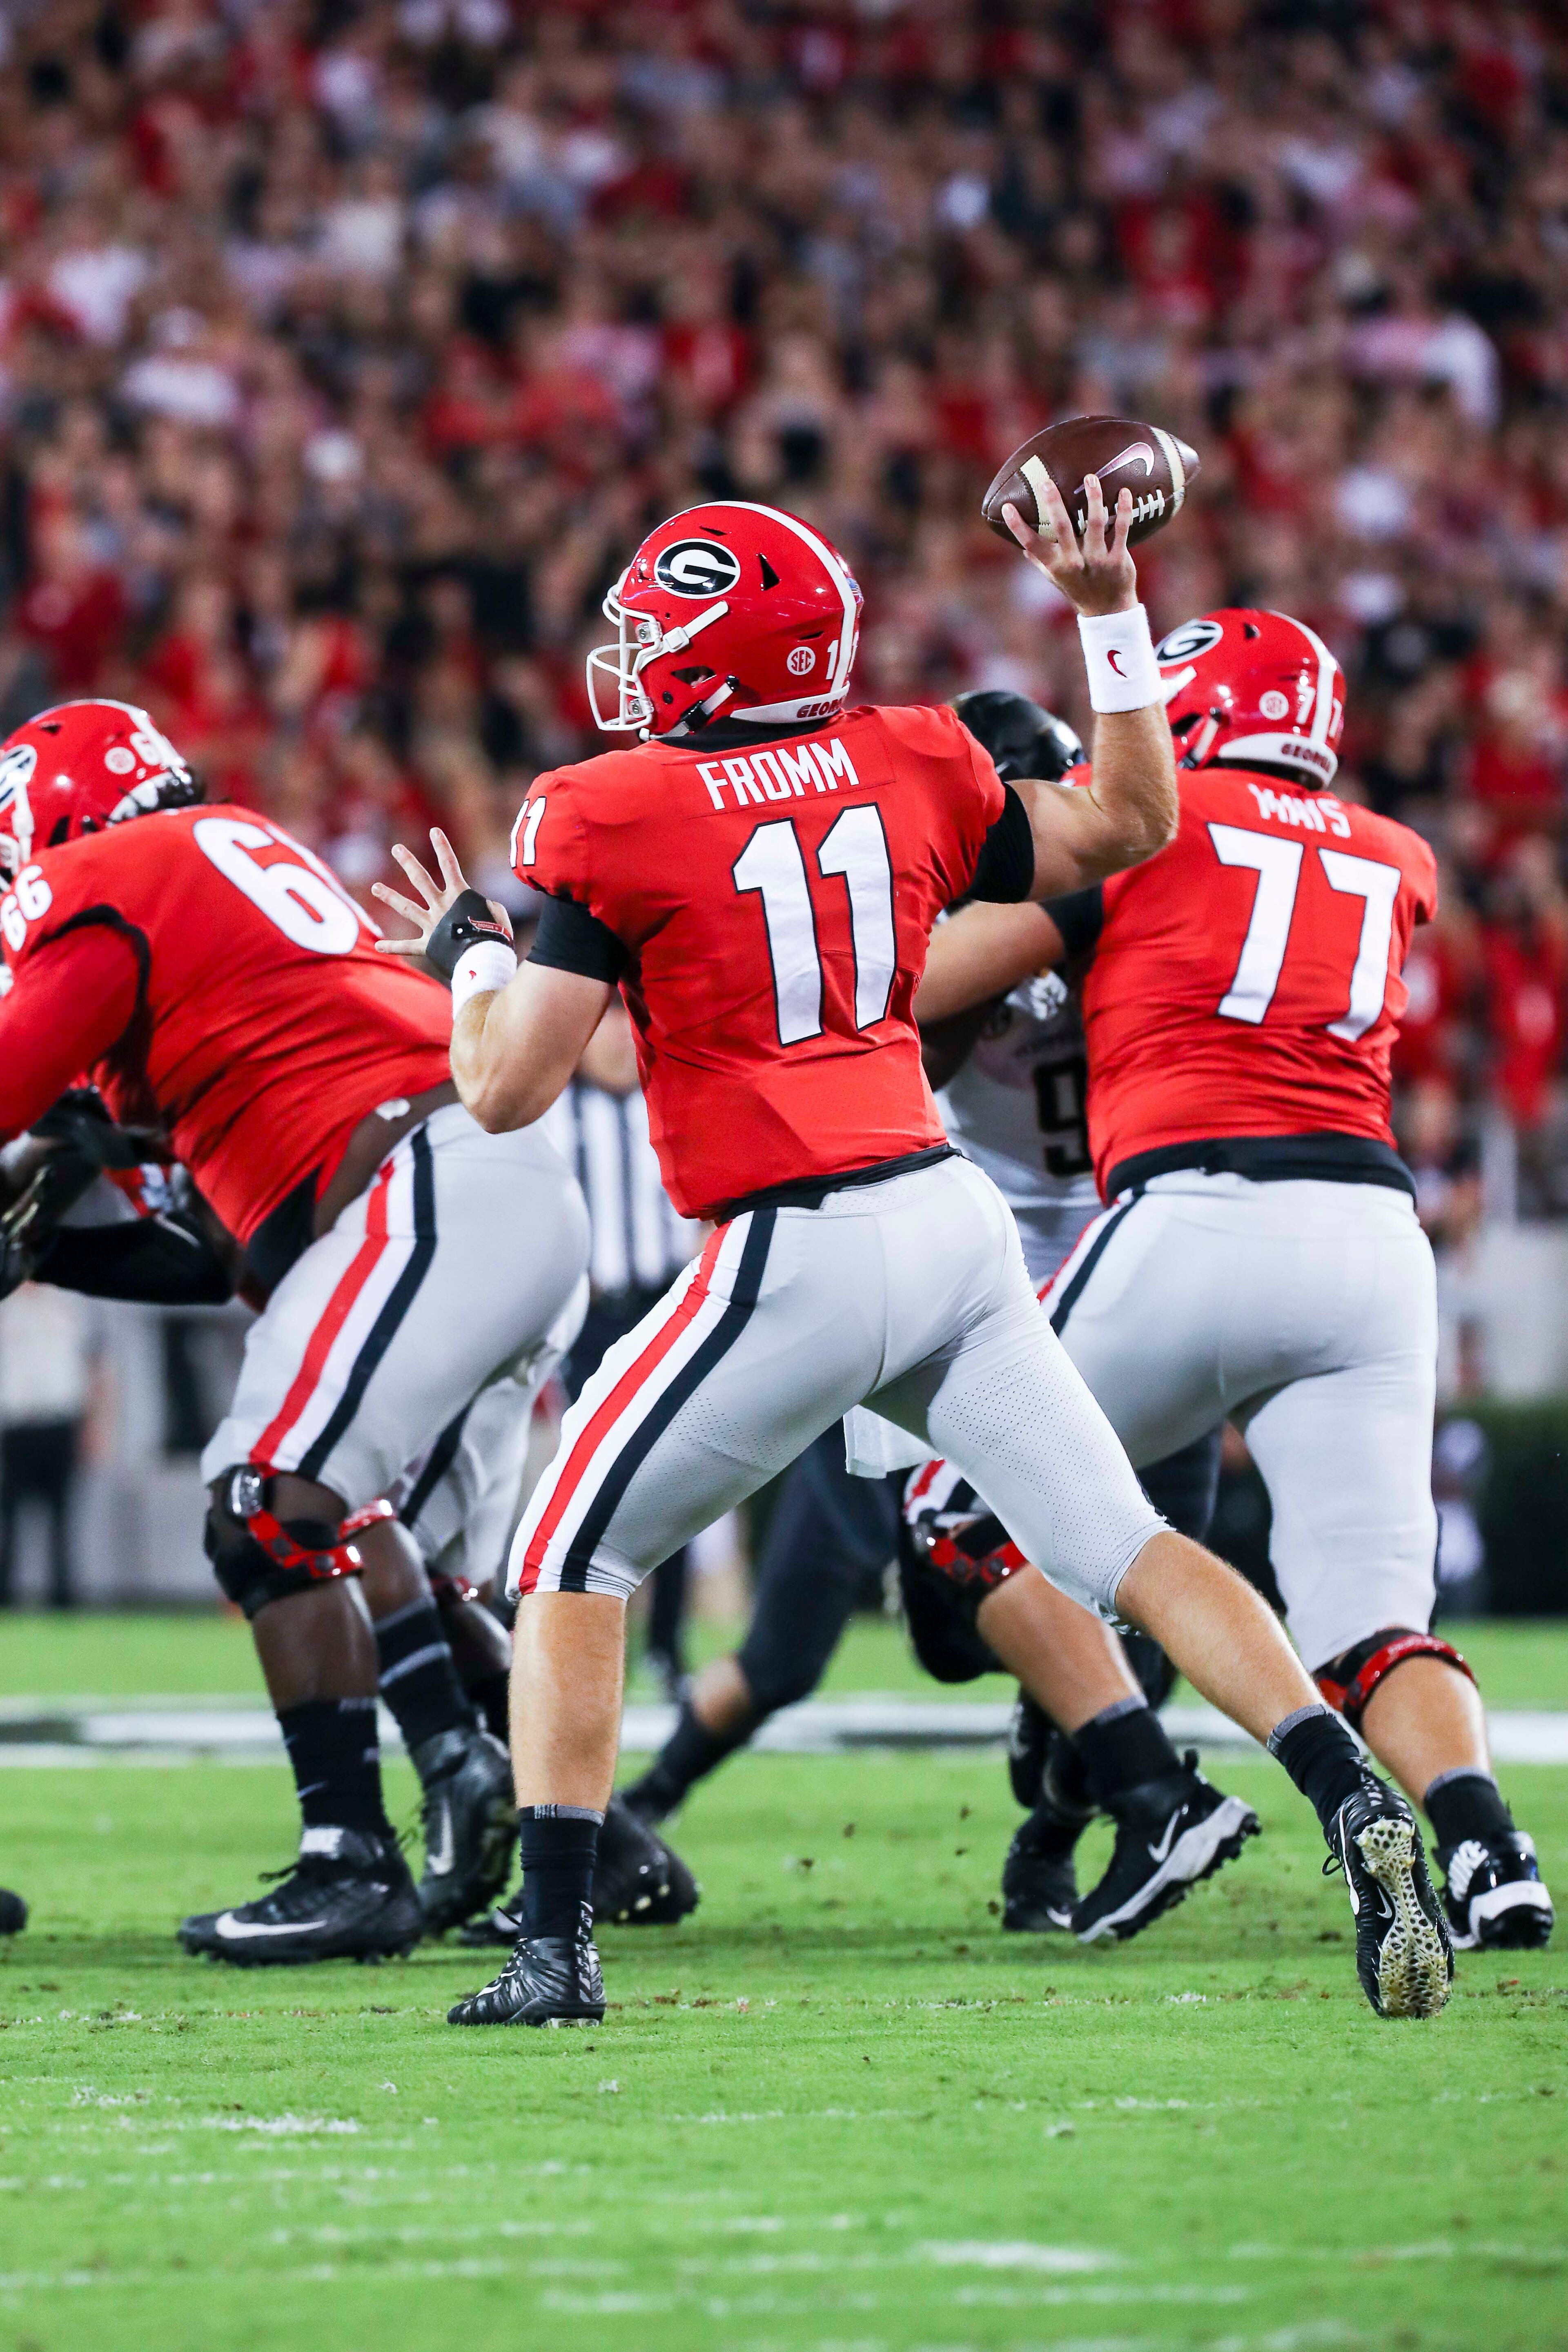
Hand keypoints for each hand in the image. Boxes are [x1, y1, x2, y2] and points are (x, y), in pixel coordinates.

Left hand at [372, 830, 511, 958]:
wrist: (486, 960)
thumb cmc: (496, 935)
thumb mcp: (497, 912)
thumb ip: (485, 904)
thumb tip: (479, 906)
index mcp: (459, 895)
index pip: (449, 865)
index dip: (442, 847)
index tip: (434, 831)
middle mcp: (441, 906)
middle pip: (421, 880)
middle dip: (408, 862)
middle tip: (396, 848)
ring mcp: (432, 925)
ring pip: (407, 908)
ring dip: (390, 896)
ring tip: (375, 887)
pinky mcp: (429, 945)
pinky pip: (408, 946)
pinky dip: (393, 946)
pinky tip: (379, 946)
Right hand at [1002, 469, 1136, 617]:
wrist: (1108, 612)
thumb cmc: (1078, 591)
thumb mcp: (1056, 579)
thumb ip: (1040, 561)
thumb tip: (1023, 547)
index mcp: (1056, 566)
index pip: (1032, 544)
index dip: (1018, 526)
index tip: (1007, 507)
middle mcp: (1074, 562)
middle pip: (1062, 528)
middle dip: (1054, 503)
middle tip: (1047, 482)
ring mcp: (1097, 560)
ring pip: (1095, 523)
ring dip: (1093, 498)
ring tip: (1089, 478)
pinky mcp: (1118, 559)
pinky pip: (1122, 529)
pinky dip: (1123, 509)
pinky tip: (1123, 492)